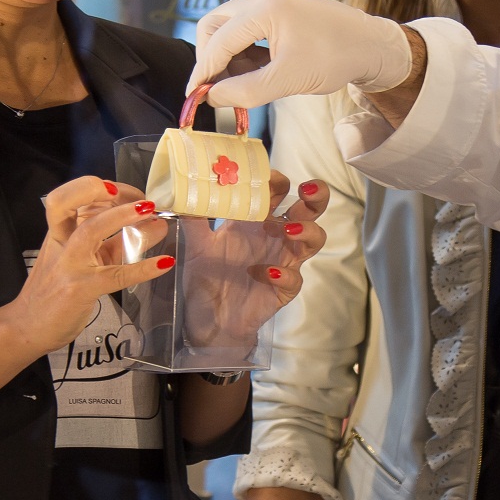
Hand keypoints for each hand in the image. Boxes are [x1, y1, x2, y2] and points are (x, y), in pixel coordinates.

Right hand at [3, 175, 170, 357]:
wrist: (26, 327)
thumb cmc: (52, 292)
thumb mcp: (78, 259)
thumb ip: (106, 241)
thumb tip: (147, 223)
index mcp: (58, 233)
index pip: (69, 197)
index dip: (94, 187)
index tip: (123, 190)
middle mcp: (60, 243)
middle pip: (69, 203)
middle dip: (103, 191)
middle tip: (140, 198)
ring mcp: (69, 266)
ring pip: (90, 230)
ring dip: (122, 216)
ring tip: (151, 212)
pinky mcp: (81, 290)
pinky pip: (115, 275)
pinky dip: (142, 268)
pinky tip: (164, 263)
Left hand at [176, 172, 328, 353]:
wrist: (208, 320)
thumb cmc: (206, 278)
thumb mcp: (195, 245)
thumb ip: (193, 218)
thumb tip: (184, 191)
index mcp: (256, 221)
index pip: (278, 191)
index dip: (278, 180)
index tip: (266, 178)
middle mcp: (275, 237)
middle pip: (309, 209)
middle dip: (315, 195)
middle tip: (304, 190)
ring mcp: (283, 262)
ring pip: (315, 239)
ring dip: (306, 230)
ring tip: (287, 230)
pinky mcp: (284, 289)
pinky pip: (295, 278)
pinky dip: (283, 274)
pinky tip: (264, 273)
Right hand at [185, 0, 414, 107]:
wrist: (371, 44)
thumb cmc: (336, 59)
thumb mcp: (288, 81)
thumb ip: (245, 92)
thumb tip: (210, 98)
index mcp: (265, 6)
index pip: (218, 40)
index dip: (203, 72)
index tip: (193, 97)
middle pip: (214, 25)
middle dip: (210, 59)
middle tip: (215, 89)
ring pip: (227, 25)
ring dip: (226, 56)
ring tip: (239, 85)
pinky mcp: (276, 3)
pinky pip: (244, 25)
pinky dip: (242, 49)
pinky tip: (253, 72)